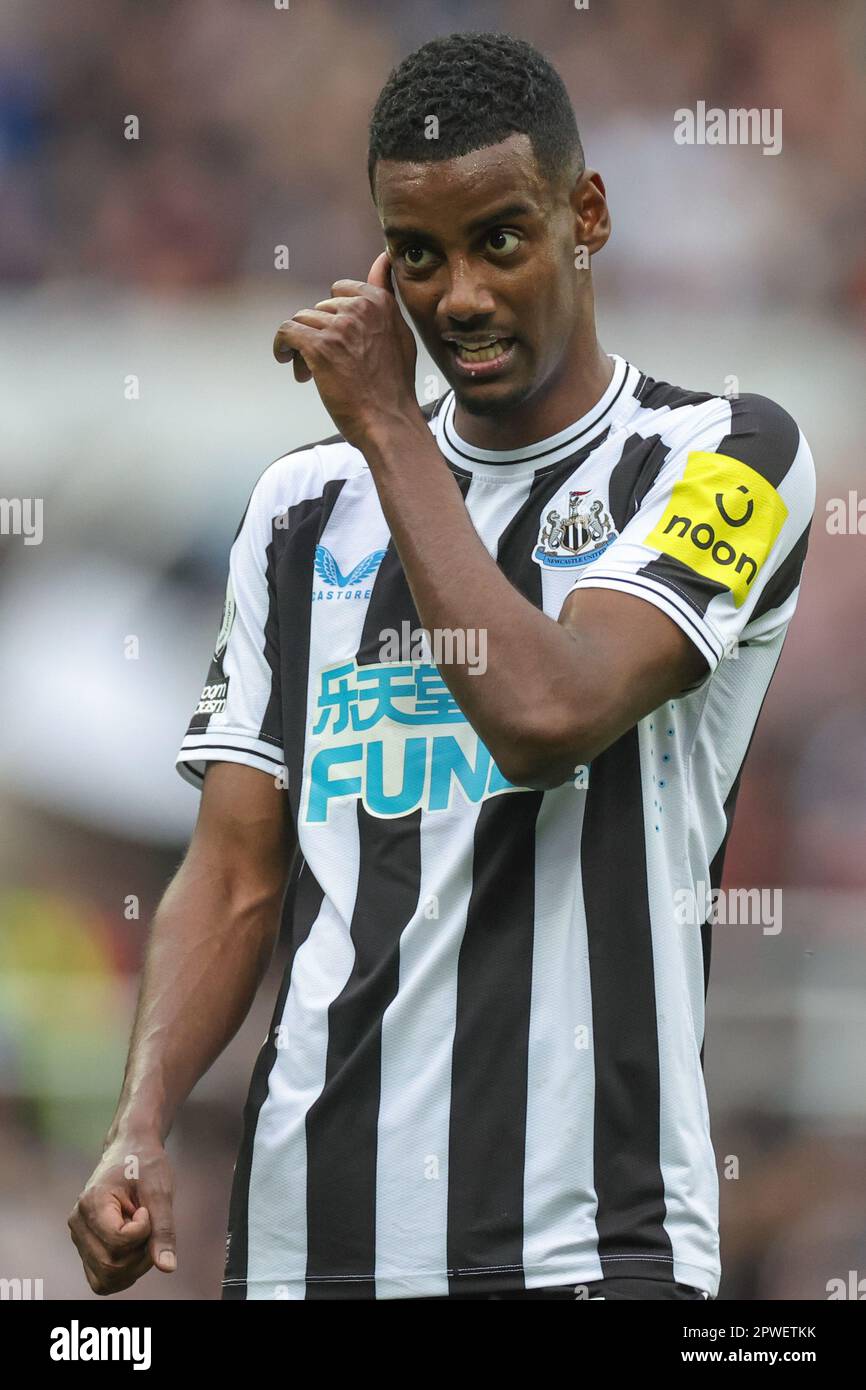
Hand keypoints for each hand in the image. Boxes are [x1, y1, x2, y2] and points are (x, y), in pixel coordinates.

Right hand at [68, 1133, 175, 1294]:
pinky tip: (136, 1247)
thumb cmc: (145, 1164)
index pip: (119, 1241)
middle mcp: (78, 1223)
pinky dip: (124, 1272)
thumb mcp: (160, 1190)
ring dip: (133, 1266)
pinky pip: (101, 1279)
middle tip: (150, 1224)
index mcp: (91, 1203)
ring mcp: (79, 1237)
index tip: (147, 1208)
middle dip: (141, 1254)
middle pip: (111, 1266)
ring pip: (106, 1278)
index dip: (144, 1230)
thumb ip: (163, 1229)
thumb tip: (167, 1267)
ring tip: (142, 1234)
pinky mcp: (86, 1247)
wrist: (130, 1150)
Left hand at [273, 251, 419, 446]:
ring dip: (303, 348)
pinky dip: (281, 346)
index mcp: (379, 302)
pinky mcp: (319, 347)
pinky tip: (285, 360)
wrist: (388, 421)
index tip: (338, 341)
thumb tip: (382, 258)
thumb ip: (386, 296)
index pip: (340, 290)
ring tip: (312, 374)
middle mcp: (359, 308)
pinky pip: (286, 332)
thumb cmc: (392, 385)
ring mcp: (339, 326)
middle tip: (327, 365)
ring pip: (302, 322)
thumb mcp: (399, 333)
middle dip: (319, 335)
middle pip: (319, 310)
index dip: (334, 318)